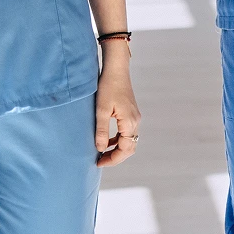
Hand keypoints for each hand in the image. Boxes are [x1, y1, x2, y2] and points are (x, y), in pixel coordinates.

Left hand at [95, 46, 140, 166]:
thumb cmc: (108, 87)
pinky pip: (127, 132)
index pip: (125, 149)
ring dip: (118, 149)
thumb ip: (102, 131)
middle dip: (116, 157)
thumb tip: (101, 149)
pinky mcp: (131, 113)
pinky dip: (119, 140)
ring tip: (102, 153)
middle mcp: (135, 121)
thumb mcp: (101, 110)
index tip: (99, 163)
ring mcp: (134, 117)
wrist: (116, 70)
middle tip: (100, 161)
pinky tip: (108, 140)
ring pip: (130, 140)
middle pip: (130, 147)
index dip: (113, 159)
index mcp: (129, 122)